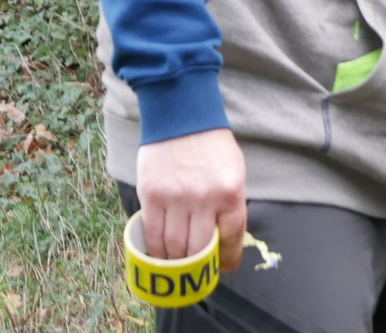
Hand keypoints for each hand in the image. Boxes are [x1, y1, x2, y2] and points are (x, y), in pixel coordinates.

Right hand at [135, 127, 246, 269]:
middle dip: (199, 264)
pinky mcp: (152, 196)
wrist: (182, 117)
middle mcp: (205, 198)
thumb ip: (229, 204)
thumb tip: (223, 239)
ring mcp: (176, 198)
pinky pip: (152, 235)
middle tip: (197, 268)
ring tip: (177, 261)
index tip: (224, 267)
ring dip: (176, 260)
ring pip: (174, 246)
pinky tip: (159, 253)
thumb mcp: (234, 171)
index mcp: (231, 192)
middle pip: (199, 249)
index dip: (228, 258)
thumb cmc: (212, 145)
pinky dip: (156, 250)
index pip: (232, 237)